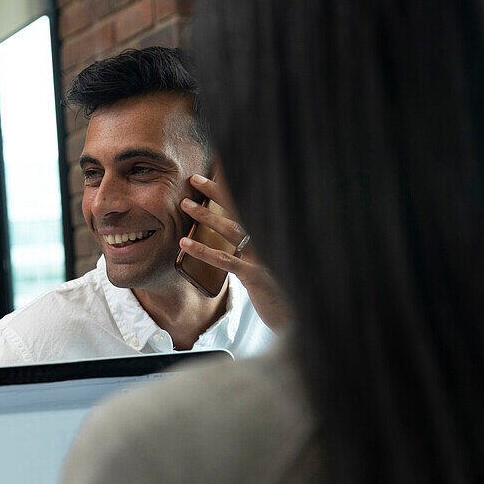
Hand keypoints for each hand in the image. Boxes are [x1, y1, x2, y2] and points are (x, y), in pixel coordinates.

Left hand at [179, 174, 290, 330]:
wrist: (298, 318)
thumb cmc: (280, 290)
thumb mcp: (267, 264)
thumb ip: (252, 246)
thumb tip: (229, 230)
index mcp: (273, 233)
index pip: (251, 203)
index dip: (235, 185)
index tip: (219, 165)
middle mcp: (272, 238)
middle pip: (242, 207)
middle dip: (217, 190)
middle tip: (194, 178)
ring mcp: (265, 256)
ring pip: (231, 229)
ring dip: (206, 215)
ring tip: (184, 204)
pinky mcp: (257, 275)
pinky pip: (226, 261)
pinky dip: (204, 251)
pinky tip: (185, 244)